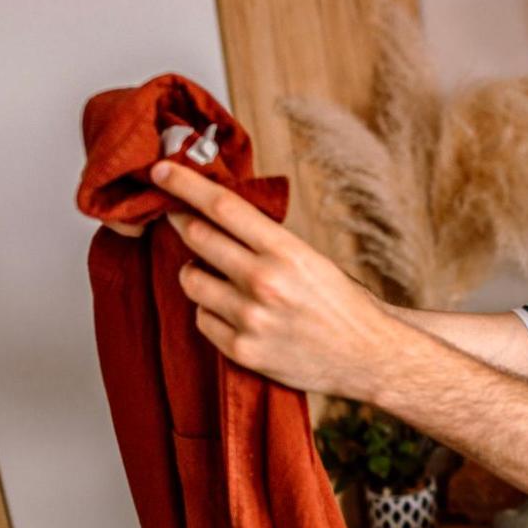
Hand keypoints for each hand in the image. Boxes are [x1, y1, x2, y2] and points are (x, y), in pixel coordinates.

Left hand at [150, 159, 395, 398]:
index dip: (184, 184)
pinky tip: (234, 313)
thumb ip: (265, 240)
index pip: (221, 206)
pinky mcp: (242, 350)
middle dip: (183, 224)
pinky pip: (202, 319)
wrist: (367, 356)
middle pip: (197, 238)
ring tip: (218, 277)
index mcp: (285, 252)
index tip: (160, 171)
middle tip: (182, 220)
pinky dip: (211, 312)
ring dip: (197, 273)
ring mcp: (250, 319)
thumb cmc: (340, 304)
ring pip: (191, 280)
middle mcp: (264, 283)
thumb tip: (215, 214)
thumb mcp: (311, 258)